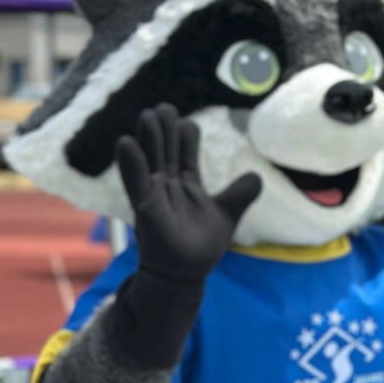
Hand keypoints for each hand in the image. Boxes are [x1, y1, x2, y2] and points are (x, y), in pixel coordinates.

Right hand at [116, 104, 261, 281]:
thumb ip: (240, 194)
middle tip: (163, 107)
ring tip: (148, 115)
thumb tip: (258, 177)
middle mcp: (167, 184)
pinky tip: (125, 143)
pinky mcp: (145, 208)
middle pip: (165, 150)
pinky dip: (131, 164)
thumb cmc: (201, 244)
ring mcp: (154, 195)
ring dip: (148, 139)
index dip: (186, 137)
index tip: (187, 122)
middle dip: (164, 130)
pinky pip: (136, 182)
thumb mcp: (227, 214)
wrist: (185, 275)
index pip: (184, 152)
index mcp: (185, 183)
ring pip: (150, 160)